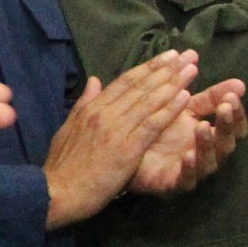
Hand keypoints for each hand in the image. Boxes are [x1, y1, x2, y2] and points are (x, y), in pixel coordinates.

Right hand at [42, 49, 196, 227]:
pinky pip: (152, 124)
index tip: (167, 56)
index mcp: (92, 108)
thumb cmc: (62, 165)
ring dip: (173, 83)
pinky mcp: (127, 148)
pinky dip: (169, 109)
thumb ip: (84, 103)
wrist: (55, 192)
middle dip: (166, 69)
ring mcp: (116, 129)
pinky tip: (185, 97)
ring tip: (192, 69)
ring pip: (149, 101)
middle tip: (188, 55)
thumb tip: (94, 80)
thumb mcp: (68, 128)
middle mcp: (105, 112)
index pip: (125, 81)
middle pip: (141, 86)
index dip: (148, 67)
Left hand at [129, 77, 247, 195]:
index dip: (236, 113)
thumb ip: (211, 97)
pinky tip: (188, 155)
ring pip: (209, 162)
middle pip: (226, 145)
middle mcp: (206, 155)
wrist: (126, 146)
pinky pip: (186, 180)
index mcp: (211, 136)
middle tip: (224, 108)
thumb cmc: (160, 127)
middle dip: (226, 126)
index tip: (232, 96)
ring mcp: (191, 171)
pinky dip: (190, 168)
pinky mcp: (172, 185)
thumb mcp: (185, 107)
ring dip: (208, 144)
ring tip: (202, 127)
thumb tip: (240, 84)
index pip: (234, 127)